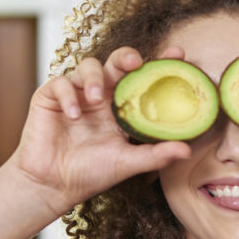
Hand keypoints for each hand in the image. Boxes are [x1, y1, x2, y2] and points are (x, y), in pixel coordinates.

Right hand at [8, 47, 190, 215]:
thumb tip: (187, 150)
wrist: (53, 185)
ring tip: (96, 99)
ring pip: (89, 66)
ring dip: (95, 79)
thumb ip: (155, 155)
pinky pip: (61, 83)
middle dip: (126, 56)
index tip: (178, 54)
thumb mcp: (127, 163)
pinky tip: (73, 116)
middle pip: (116, 63)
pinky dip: (68, 96)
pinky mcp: (50, 97)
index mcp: (121, 108)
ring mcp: (76, 94)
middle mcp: (101, 96)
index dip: (159, 64)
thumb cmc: (91, 173)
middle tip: (134, 62)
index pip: (142, 80)